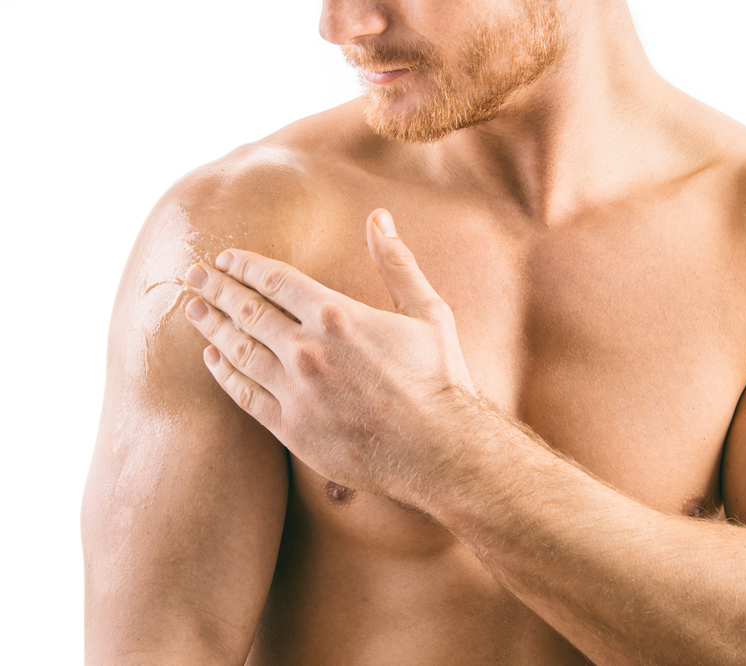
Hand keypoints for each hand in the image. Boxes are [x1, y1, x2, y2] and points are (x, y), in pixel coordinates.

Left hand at [182, 209, 476, 497]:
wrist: (439, 450)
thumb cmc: (439, 379)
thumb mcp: (427, 311)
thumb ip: (397, 263)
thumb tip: (380, 217)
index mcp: (337, 314)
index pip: (274, 279)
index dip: (244, 265)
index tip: (224, 258)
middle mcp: (307, 349)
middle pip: (246, 309)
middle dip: (215, 288)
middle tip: (192, 275)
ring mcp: (295, 390)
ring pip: (237, 350)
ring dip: (211, 326)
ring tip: (193, 310)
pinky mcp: (292, 428)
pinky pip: (244, 395)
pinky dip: (224, 373)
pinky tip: (213, 359)